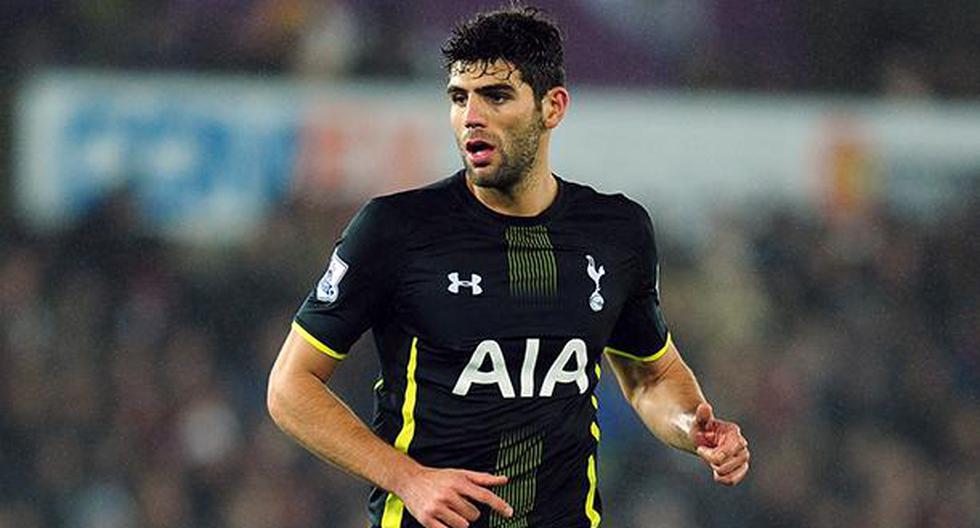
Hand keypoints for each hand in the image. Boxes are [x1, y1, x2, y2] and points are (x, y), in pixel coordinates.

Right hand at [396, 466, 512, 527]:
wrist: (410, 480)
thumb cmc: (438, 478)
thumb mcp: (460, 474)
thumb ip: (483, 479)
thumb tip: (504, 479)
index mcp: (458, 482)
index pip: (484, 495)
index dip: (499, 505)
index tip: (509, 512)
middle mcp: (448, 494)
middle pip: (474, 515)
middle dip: (469, 512)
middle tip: (458, 504)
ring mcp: (437, 508)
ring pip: (463, 525)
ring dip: (459, 521)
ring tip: (449, 511)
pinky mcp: (427, 520)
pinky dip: (449, 527)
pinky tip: (443, 518)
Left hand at [691, 402, 749, 485]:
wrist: (698, 435)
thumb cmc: (698, 427)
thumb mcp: (697, 421)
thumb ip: (701, 415)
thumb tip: (704, 406)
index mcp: (733, 432)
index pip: (725, 453)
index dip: (710, 456)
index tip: (699, 449)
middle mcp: (741, 444)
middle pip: (728, 464)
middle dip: (712, 462)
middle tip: (704, 452)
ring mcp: (742, 456)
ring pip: (732, 475)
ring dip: (718, 471)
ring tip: (711, 462)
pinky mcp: (740, 467)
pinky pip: (734, 480)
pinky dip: (724, 479)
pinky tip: (716, 472)